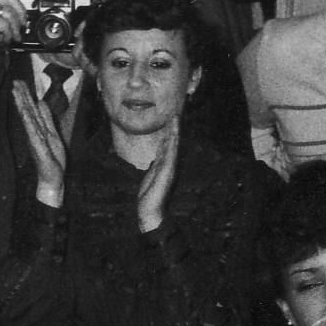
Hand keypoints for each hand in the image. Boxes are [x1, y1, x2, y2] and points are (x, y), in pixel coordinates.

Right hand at [0, 0, 29, 58]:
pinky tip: (5, 39)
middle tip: (24, 24)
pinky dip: (8, 34)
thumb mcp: (2, 21)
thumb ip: (10, 13)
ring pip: (10, 13)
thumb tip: (24, 14)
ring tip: (14, 37)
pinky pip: (5, 25)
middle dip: (21, 12)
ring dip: (15, 28)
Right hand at [12, 78, 65, 205]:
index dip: (25, 95)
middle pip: (27, 110)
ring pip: (28, 118)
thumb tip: (40, 102)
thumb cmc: (51, 157)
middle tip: (15, 81)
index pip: (30, 108)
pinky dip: (29, 122)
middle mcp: (33, 132)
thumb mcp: (52, 133)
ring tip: (16, 92)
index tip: (19, 82)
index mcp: (37, 128)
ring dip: (22, 105)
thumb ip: (46, 118)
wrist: (52, 177)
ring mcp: (35, 139)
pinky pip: (33, 132)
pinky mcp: (38, 147)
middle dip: (21, 95)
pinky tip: (25, 113)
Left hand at [136, 115, 179, 233]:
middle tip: (176, 115)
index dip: (170, 132)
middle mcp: (169, 165)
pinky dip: (172, 145)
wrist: (150, 211)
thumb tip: (157, 158)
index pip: (168, 145)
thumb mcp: (151, 176)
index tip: (171, 120)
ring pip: (173, 147)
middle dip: (173, 129)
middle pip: (172, 143)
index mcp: (164, 165)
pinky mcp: (167, 173)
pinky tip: (174, 137)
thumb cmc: (150, 196)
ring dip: (174, 133)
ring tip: (175, 121)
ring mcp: (169, 169)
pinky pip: (170, 156)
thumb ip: (156, 166)